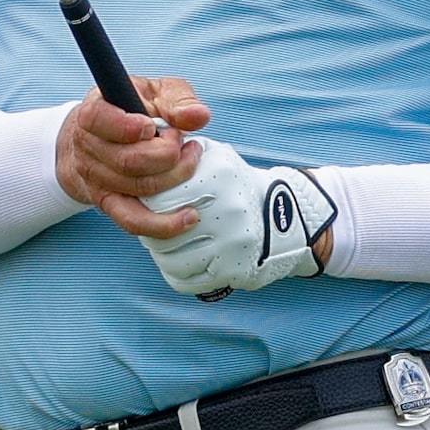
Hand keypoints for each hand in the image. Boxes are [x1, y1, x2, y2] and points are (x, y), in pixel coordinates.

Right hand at [55, 76, 211, 239]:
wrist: (97, 137)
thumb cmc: (131, 109)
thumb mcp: (154, 92)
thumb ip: (177, 99)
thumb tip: (198, 116)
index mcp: (93, 113)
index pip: (98, 120)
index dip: (129, 127)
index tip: (152, 126)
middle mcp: (88, 148)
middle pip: (128, 161)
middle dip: (167, 154)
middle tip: (183, 142)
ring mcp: (96, 179)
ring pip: (138, 189)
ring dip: (175, 177)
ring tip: (189, 160)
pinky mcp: (109, 204)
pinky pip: (133, 221)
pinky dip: (163, 223)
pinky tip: (188, 216)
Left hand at [138, 139, 337, 294]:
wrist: (282, 216)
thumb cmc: (235, 184)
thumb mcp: (217, 156)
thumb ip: (182, 150)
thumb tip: (148, 150)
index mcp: (217, 177)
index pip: (159, 197)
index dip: (147, 204)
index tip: (148, 205)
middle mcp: (226, 209)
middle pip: (161, 229)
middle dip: (151, 229)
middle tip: (152, 226)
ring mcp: (230, 243)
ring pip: (169, 258)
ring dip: (161, 253)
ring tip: (165, 243)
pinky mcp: (232, 270)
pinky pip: (184, 279)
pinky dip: (174, 272)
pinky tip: (179, 260)